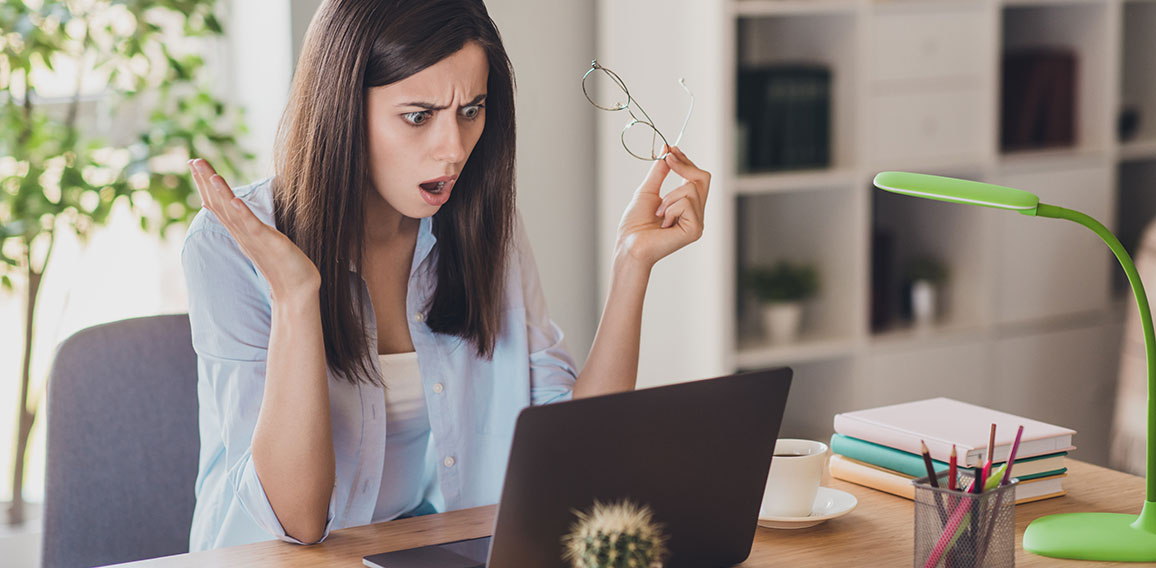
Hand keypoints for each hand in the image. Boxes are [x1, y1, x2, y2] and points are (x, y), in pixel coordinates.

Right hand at [189, 159, 320, 301]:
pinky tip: (234, 199)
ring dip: (219, 192)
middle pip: (219, 204)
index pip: (218, 204)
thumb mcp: (260, 241)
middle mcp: (242, 234)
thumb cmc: (282, 266)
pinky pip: (252, 226)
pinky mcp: (268, 243)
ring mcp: (253, 239)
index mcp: (240, 231)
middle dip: (205, 181)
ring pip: (231, 212)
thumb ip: (245, 226)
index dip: (205, 184)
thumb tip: (235, 212)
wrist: (295, 291)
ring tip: (207, 173)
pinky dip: (242, 212)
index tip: (194, 163)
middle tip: (192, 160)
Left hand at [615, 145, 709, 267]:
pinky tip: (663, 223)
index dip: (686, 161)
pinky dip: (670, 208)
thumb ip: (660, 171)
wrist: (629, 245)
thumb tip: (667, 149)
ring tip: (658, 213)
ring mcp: (697, 222)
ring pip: (692, 189)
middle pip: (703, 178)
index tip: (671, 149)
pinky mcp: (695, 230)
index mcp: (687, 205)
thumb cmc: (635, 224)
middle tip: (668, 159)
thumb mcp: (648, 190)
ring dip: (669, 197)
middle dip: (684, 166)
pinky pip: (687, 203)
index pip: (697, 177)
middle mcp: (696, 213)